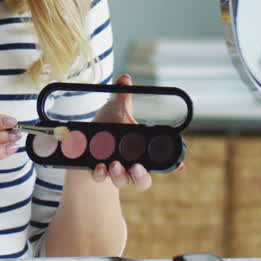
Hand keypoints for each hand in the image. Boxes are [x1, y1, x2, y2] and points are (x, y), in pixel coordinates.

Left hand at [85, 74, 185, 190]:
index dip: (173, 165)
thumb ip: (122, 97)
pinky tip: (98, 166)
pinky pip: (100, 179)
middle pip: (143, 181)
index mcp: (141, 152)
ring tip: (114, 164)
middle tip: (137, 167)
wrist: (82, 142)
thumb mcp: (114, 110)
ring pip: (123, 182)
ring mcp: (114, 172)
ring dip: (120, 175)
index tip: (179, 166)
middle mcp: (130, 166)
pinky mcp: (97, 173)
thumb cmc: (106, 126)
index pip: (160, 162)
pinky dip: (100, 174)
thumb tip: (125, 78)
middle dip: (141, 177)